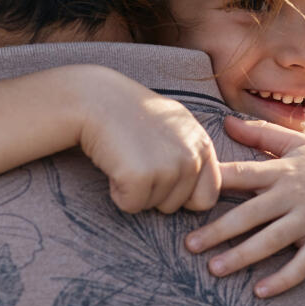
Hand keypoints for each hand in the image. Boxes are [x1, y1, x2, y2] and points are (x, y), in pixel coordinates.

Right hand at [77, 75, 220, 213]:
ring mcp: (169, 166)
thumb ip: (192, 156)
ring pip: (153, 206)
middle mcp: (192, 155)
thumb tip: (203, 199)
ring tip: (126, 155)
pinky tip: (115, 163)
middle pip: (176, 206)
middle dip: (153, 192)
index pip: (207, 197)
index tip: (160, 175)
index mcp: (202, 144)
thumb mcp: (174, 127)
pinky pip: (131, 206)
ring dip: (135, 189)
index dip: (181, 196)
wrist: (96, 98)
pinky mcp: (142, 177)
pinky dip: (118, 192)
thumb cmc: (131, 114)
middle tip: (137, 157)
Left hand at [184, 116, 304, 296]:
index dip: (213, 183)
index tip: (185, 192)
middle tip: (189, 246)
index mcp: (282, 171)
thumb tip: (225, 122)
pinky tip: (260, 292)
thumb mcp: (299, 144)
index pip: (241, 175)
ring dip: (242, 256)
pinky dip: (282, 279)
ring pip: (271, 240)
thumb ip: (260, 135)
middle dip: (218, 230)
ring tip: (215, 270)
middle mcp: (293, 194)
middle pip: (249, 213)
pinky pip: (302, 263)